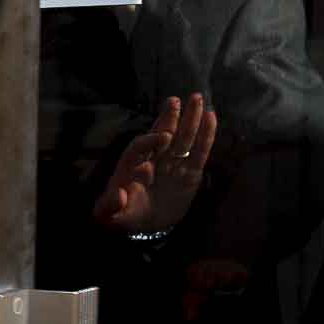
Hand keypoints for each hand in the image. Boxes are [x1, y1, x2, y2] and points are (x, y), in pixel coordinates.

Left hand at [92, 93, 216, 233]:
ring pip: (182, 139)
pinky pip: (199, 153)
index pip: (139, 147)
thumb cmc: (124, 215)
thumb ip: (113, 205)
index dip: (149, 141)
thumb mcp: (112, 215)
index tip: (162, 137)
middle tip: (175, 100)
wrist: (144, 225)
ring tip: (196, 98)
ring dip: (189, 119)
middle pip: (161, 135)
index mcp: (131, 165)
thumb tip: (120, 194)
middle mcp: (153, 160)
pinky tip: (211, 118)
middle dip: (168, 118)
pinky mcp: (190, 173)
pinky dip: (206, 136)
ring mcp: (173, 164)